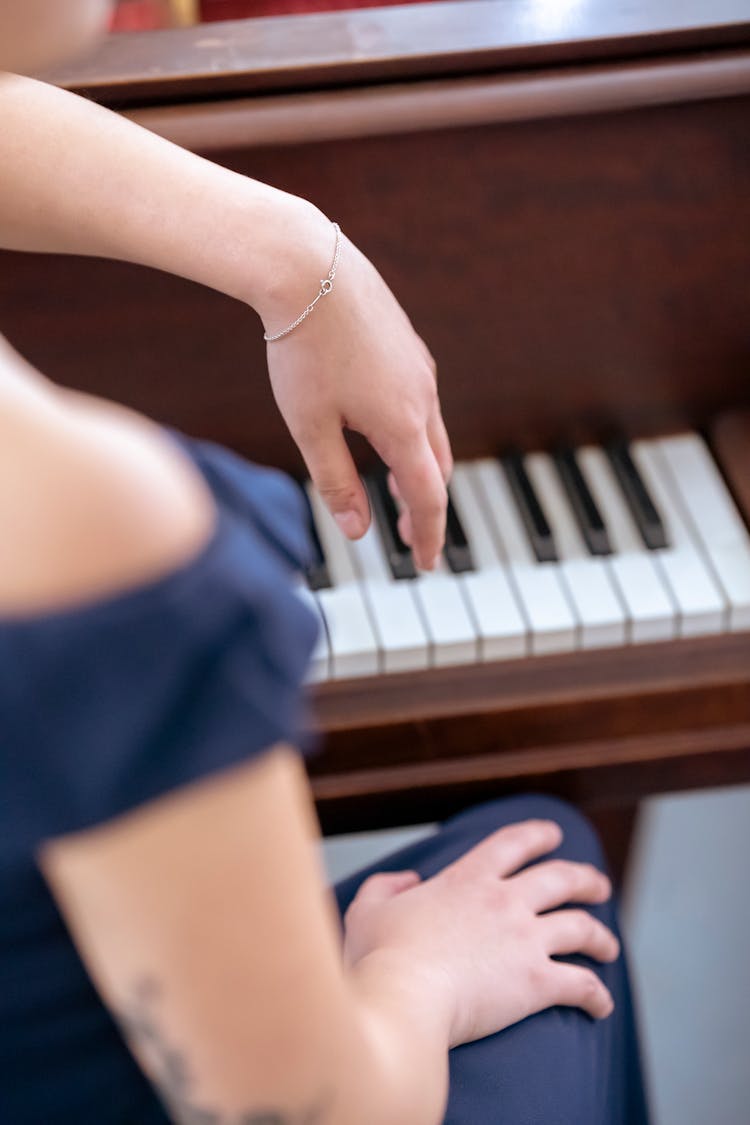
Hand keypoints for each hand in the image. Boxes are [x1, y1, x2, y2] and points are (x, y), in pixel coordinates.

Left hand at [262, 208, 451, 569]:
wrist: (309, 267)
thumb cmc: (304, 349)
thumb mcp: (310, 426)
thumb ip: (337, 482)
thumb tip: (358, 530)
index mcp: (403, 426)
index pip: (427, 497)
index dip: (429, 536)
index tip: (428, 565)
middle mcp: (423, 398)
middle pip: (437, 469)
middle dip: (426, 508)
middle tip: (411, 539)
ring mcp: (419, 370)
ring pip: (432, 435)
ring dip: (419, 470)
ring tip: (396, 492)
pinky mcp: (408, 348)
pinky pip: (422, 404)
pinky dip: (413, 435)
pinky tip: (384, 431)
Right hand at [344, 819, 619, 1048]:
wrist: (403, 1000)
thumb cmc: (380, 958)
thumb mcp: (368, 910)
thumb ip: (385, 887)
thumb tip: (408, 880)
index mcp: (467, 879)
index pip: (512, 843)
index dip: (537, 834)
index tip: (553, 833)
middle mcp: (504, 901)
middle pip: (561, 878)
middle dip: (586, 879)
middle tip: (599, 885)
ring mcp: (524, 940)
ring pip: (581, 928)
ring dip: (600, 936)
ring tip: (608, 945)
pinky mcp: (536, 982)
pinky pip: (580, 985)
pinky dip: (596, 995)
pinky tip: (602, 1005)